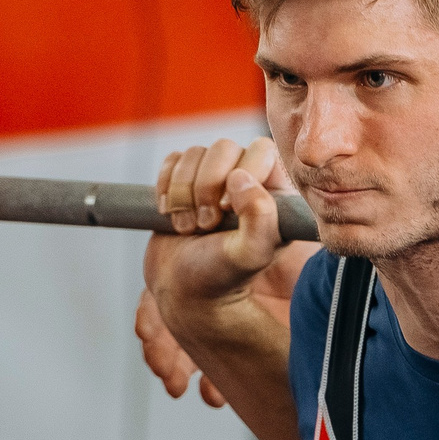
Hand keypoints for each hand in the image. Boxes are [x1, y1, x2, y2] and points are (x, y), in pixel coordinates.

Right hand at [138, 138, 312, 393]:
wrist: (184, 292)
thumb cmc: (222, 277)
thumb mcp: (249, 254)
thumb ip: (259, 219)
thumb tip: (240, 176)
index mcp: (274, 191)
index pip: (261, 149)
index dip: (240, 174)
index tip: (227, 212)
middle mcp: (246, 179)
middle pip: (222, 147)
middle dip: (204, 187)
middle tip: (206, 225)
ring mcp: (213, 178)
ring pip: (193, 153)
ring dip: (183, 193)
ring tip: (190, 227)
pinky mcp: (184, 180)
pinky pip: (171, 160)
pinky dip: (165, 187)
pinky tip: (171, 214)